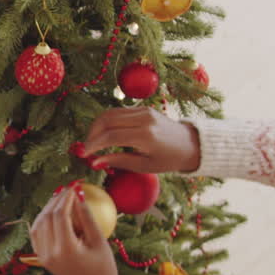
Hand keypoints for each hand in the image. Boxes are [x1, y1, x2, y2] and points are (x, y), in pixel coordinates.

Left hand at [30, 186, 123, 274]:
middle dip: (56, 200)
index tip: (74, 186)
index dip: (66, 198)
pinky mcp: (42, 259)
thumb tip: (79, 194)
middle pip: (47, 218)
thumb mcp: (99, 240)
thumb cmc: (103, 266)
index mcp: (66, 250)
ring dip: (47, 209)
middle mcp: (50, 253)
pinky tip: (52, 212)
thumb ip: (87, 217)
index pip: (59, 216)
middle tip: (67, 188)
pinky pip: (36, 234)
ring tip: (60, 197)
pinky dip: (42, 220)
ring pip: (38, 224)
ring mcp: (43, 257)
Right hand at [82, 107, 200, 173]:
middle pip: (107, 119)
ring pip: (110, 113)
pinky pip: (118, 112)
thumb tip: (95, 162)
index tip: (83, 154)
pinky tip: (104, 134)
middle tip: (86, 148)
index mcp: (146, 136)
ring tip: (93, 141)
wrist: (190, 144)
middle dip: (92, 133)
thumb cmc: (168, 160)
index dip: (94, 145)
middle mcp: (143, 118)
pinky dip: (107, 122)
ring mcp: (143, 110)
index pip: (111, 136)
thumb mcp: (145, 166)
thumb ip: (119, 161)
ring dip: (97, 126)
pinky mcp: (143, 107)